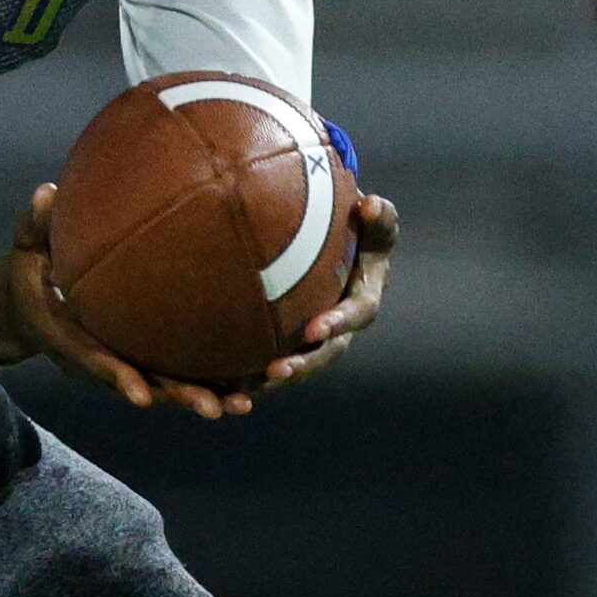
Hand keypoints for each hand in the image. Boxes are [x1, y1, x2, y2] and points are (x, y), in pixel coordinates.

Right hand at [0, 184, 260, 420]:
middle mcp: (99, 361)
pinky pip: (172, 374)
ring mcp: (120, 364)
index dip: (118, 378)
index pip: (94, 362)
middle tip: (215, 407)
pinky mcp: (136, 360)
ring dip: (203, 397)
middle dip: (177, 398)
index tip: (142, 395)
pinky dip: (206, 382)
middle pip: (142, 386)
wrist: (23, 310)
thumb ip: (33, 225)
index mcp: (69, 339)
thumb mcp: (24, 250)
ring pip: (164, 388)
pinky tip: (248, 382)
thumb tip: (47, 189)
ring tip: (245, 402)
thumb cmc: (28, 275)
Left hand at [260, 190, 396, 391]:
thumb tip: (371, 205)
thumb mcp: (372, 218)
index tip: (315, 328)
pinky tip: (218, 384)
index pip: (356, 315)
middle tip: (276, 371)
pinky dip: (248, 375)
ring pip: (296, 364)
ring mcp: (314, 335)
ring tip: (241, 390)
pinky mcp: (289, 338)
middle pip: (325, 352)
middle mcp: (341, 324)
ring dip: (271, 380)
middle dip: (303, 364)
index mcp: (363, 298)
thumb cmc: (355, 223)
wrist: (335, 238)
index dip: (338, 323)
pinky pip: (268, 360)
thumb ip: (377, 216)